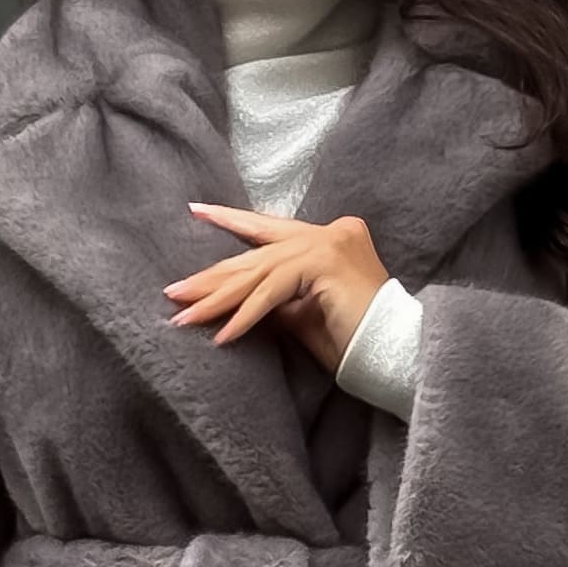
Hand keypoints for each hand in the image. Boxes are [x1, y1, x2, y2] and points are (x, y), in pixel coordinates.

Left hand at [167, 204, 388, 378]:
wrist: (394, 355)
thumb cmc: (354, 341)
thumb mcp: (303, 316)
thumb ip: (275, 300)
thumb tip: (237, 301)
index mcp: (328, 238)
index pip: (270, 230)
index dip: (231, 221)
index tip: (196, 211)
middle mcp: (329, 231)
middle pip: (258, 255)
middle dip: (213, 276)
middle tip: (173, 291)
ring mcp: (329, 242)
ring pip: (260, 272)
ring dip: (218, 300)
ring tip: (184, 317)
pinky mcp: (325, 262)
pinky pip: (273, 291)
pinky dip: (246, 315)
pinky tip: (223, 335)